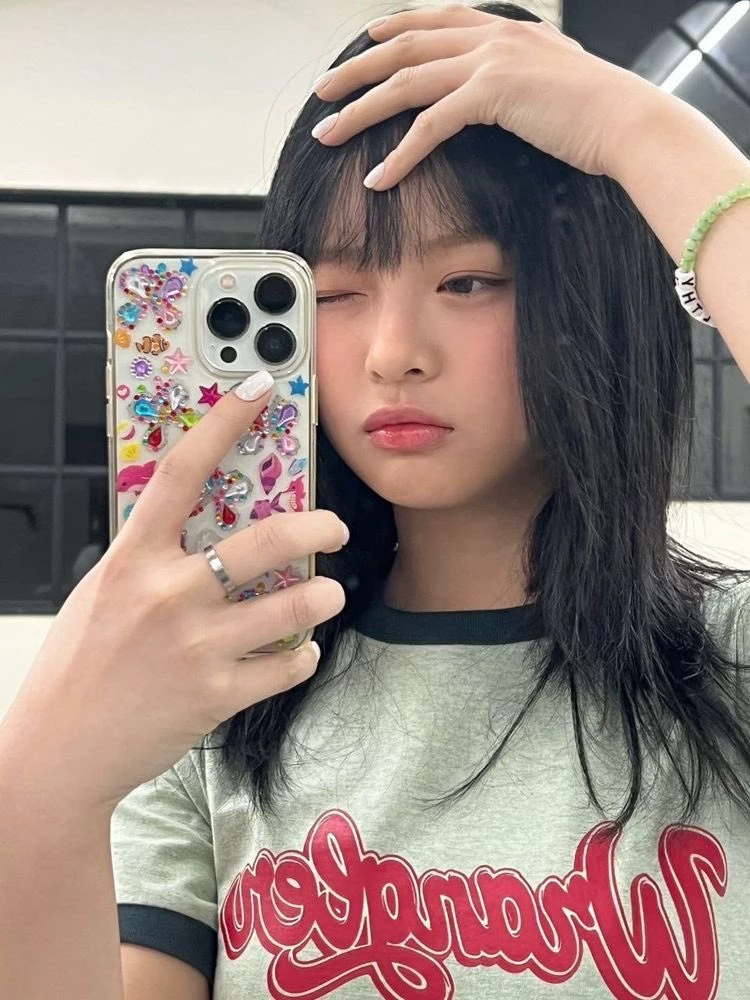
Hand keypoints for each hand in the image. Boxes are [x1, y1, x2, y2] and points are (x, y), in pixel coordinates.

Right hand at [0, 377, 346, 814]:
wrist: (58, 749)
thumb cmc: (80, 664)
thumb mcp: (104, 591)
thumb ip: (151, 557)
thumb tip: (203, 525)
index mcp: (133, 560)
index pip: (183, 472)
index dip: (224, 422)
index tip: (258, 389)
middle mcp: (167, 596)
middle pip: (264, 541)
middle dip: (316, 526)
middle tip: (335, 525)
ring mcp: (195, 647)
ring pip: (291, 605)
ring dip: (324, 595)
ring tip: (329, 593)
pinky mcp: (216, 695)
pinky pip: (285, 665)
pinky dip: (302, 655)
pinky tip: (299, 650)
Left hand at [312, 4, 658, 184]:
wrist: (627, 120)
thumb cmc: (596, 112)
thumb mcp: (554, 79)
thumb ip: (523, 75)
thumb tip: (510, 90)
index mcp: (503, 29)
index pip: (434, 21)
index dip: (393, 31)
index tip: (364, 44)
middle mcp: (490, 36)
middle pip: (404, 48)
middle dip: (356, 72)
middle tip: (323, 93)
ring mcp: (489, 61)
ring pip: (405, 84)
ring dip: (360, 111)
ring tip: (329, 134)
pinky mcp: (492, 94)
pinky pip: (430, 125)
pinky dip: (400, 155)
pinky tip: (379, 178)